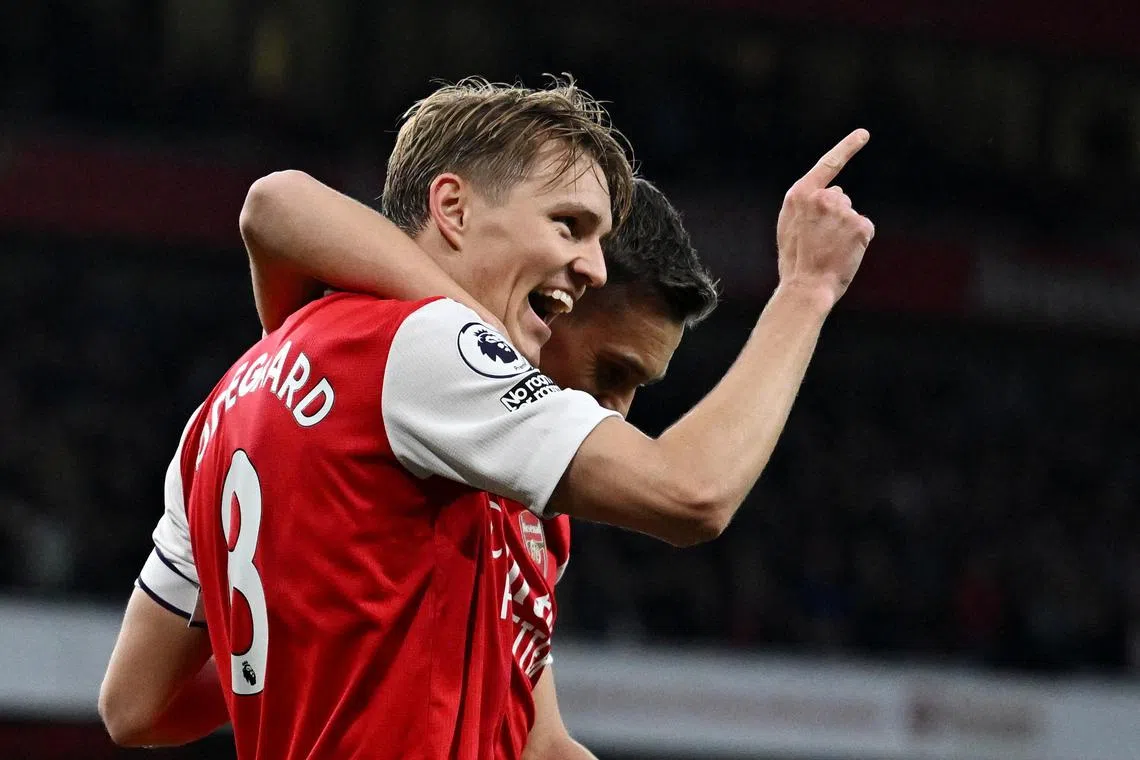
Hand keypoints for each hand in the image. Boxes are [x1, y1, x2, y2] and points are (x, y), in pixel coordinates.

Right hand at [775, 129, 875, 307]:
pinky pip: (865, 228)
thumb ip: (806, 205)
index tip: (863, 134)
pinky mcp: (860, 224)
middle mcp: (822, 197)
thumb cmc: (795, 262)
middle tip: (820, 242)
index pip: (828, 165)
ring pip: (851, 215)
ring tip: (830, 250)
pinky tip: (845, 254)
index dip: (847, 148)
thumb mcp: (790, 226)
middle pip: (840, 197)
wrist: (806, 287)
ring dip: (846, 229)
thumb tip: (833, 192)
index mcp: (799, 195)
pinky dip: (859, 241)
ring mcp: (842, 210)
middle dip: (835, 214)